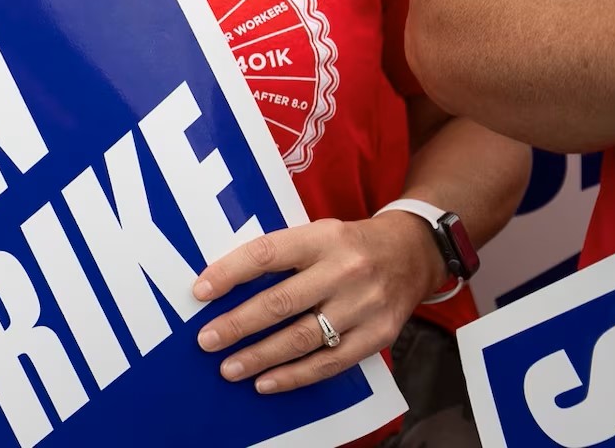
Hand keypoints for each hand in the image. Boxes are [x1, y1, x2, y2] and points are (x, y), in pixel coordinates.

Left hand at [192, 214, 442, 392]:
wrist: (414, 252)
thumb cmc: (349, 245)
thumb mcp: (317, 233)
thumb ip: (280, 254)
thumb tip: (224, 283)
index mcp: (322, 237)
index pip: (267, 254)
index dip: (230, 273)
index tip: (200, 291)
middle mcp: (344, 270)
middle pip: (282, 302)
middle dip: (239, 324)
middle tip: (207, 339)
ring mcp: (364, 304)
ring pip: (303, 337)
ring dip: (261, 356)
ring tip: (229, 367)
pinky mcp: (379, 334)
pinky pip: (330, 362)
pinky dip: (295, 375)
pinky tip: (266, 382)